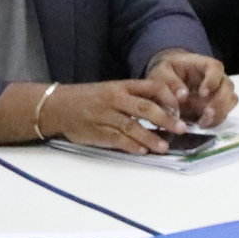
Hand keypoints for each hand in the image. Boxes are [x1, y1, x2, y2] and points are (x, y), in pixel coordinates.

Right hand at [43, 76, 189, 152]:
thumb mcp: (111, 90)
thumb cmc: (88, 99)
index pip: (151, 87)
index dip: (168, 97)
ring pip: (132, 126)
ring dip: (150, 138)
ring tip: (164, 147)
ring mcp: (105, 116)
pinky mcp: (96, 132)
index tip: (180, 108)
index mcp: (121, 86)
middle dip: (165, 119)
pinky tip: (142, 151)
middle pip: (144, 108)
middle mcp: (114, 99)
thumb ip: (134, 98)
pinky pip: (116, 139)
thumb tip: (163, 112)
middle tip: (181, 129)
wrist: (57, 106)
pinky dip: (130, 145)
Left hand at [145, 48, 235, 127]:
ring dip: (220, 113)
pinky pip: (223, 114)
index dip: (213, 80)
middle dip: (220, 102)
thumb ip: (170, 82)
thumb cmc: (165, 73)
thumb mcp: (161, 73)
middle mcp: (216, 77)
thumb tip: (183, 96)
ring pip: (231, 101)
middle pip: (228, 86)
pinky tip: (201, 125)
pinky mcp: (216, 106)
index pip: (216, 68)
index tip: (202, 93)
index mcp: (203, 64)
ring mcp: (219, 92)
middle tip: (206, 113)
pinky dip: (215, 121)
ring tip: (202, 123)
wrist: (166, 81)